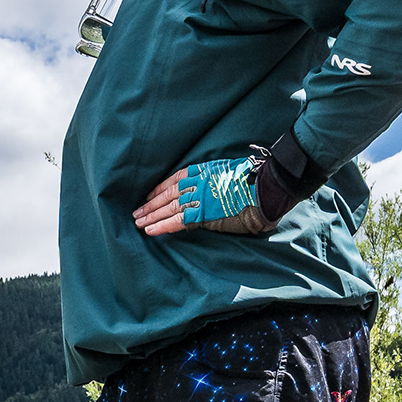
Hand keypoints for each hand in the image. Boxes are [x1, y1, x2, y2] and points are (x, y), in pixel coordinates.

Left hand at [134, 157, 274, 238]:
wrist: (265, 188)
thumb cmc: (254, 180)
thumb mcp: (229, 172)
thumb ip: (215, 180)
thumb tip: (212, 190)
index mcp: (203, 171)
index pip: (175, 179)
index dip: (160, 189)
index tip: (149, 195)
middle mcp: (197, 182)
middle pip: (167, 194)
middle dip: (150, 204)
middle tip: (136, 213)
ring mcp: (198, 197)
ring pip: (168, 207)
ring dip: (151, 216)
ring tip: (137, 222)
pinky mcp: (202, 213)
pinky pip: (177, 221)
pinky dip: (162, 226)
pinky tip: (149, 230)